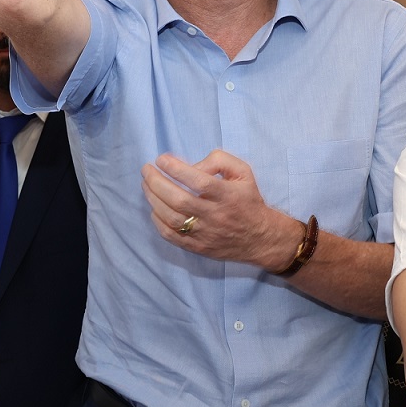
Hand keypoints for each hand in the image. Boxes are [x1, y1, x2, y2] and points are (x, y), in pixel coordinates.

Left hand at [141, 150, 301, 271]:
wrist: (260, 238)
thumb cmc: (248, 200)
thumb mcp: (243, 172)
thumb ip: (219, 161)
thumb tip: (191, 166)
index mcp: (227, 195)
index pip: (199, 181)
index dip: (176, 169)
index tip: (161, 159)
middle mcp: (215, 215)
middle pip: (179, 200)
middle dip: (156, 182)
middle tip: (146, 170)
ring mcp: (205, 234)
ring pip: (171, 218)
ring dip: (153, 199)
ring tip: (146, 184)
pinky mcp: (198, 247)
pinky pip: (171, 235)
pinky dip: (157, 220)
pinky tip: (154, 207)